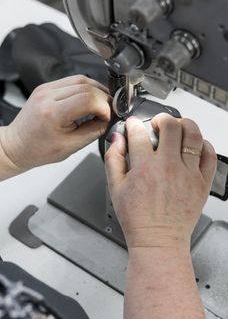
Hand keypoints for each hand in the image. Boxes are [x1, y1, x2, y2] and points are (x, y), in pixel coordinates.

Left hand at [0, 75, 110, 172]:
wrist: (18, 145)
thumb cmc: (39, 149)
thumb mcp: (72, 146)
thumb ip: (94, 130)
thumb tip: (108, 119)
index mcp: (52, 113)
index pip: (88, 98)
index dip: (104, 106)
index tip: (107, 116)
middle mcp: (47, 96)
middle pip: (87, 86)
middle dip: (103, 98)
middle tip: (108, 111)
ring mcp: (46, 89)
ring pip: (81, 79)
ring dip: (96, 90)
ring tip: (101, 104)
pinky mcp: (47, 87)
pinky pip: (72, 80)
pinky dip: (86, 88)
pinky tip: (90, 99)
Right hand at [105, 114, 216, 249]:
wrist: (158, 240)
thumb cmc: (138, 218)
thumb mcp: (115, 188)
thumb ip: (113, 160)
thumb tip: (117, 140)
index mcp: (145, 169)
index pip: (139, 134)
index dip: (134, 124)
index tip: (133, 125)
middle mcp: (168, 168)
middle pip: (171, 126)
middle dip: (162, 118)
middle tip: (158, 123)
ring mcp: (188, 174)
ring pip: (193, 135)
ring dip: (185, 125)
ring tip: (178, 128)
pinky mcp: (202, 183)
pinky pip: (209, 155)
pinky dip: (203, 145)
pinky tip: (194, 146)